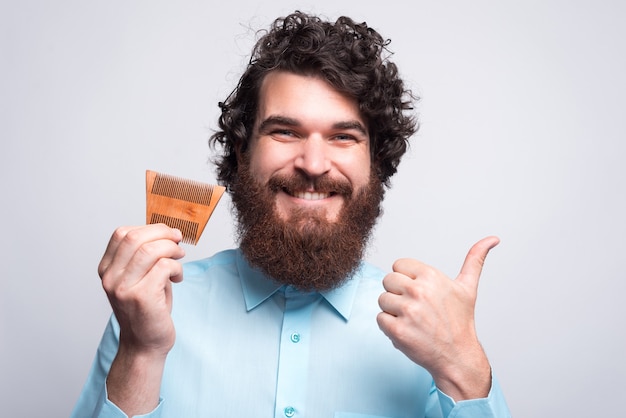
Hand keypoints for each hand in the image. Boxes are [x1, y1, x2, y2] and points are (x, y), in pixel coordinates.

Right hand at [98, 223, 184, 356]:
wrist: (145, 345)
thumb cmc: (147, 310)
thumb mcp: (140, 277)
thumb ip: (146, 255)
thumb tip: (168, 231)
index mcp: (106, 270)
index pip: (122, 233)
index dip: (149, 228)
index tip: (167, 233)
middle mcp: (110, 278)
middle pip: (135, 237)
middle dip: (162, 233)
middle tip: (178, 241)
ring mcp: (123, 288)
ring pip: (150, 250)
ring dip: (172, 249)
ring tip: (179, 259)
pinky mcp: (141, 297)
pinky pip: (164, 266)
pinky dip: (176, 268)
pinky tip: (176, 278)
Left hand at [377, 236, 499, 400]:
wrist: (457, 356)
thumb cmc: (460, 322)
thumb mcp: (467, 288)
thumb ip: (475, 260)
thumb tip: (492, 239)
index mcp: (430, 276)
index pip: (398, 265)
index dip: (407, 279)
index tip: (421, 293)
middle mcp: (418, 291)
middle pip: (388, 280)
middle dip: (399, 294)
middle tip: (417, 308)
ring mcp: (407, 311)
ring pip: (382, 299)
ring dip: (393, 311)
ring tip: (413, 320)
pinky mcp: (397, 330)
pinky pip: (380, 318)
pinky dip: (389, 327)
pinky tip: (407, 330)